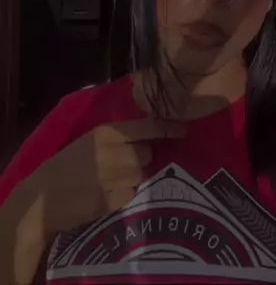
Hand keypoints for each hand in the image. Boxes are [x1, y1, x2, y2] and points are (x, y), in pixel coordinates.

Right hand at [31, 118, 184, 236]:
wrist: (40, 200)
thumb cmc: (64, 167)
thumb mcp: (88, 142)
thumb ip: (116, 137)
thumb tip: (148, 136)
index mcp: (104, 133)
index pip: (145, 126)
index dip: (166, 128)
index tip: (183, 128)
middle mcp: (111, 152)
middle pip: (146, 153)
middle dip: (140, 159)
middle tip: (122, 164)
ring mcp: (111, 177)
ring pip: (140, 174)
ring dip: (131, 178)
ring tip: (109, 181)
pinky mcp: (109, 200)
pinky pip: (130, 194)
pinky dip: (123, 196)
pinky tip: (105, 195)